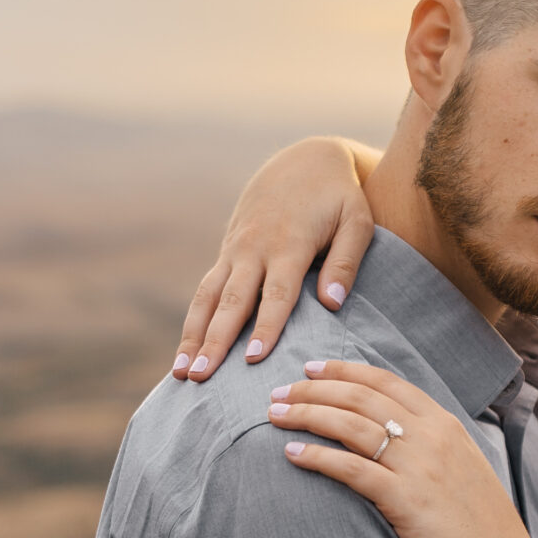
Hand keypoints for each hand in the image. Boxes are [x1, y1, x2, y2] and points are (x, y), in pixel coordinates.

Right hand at [173, 138, 376, 380]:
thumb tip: (333, 303)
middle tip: (199, 376)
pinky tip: (185, 351)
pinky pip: (206, 289)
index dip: (265, 326)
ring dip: (192, 335)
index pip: (276, 293)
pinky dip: (194, 320)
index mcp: (289, 243)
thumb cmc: (339, 197)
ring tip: (180, 373)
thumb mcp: (356, 221)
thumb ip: (346, 261)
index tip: (253, 358)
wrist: (303, 161)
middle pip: (232, 301)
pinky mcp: (227, 252)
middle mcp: (255, 248)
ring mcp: (236, 250)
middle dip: (214, 340)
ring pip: (208, 296)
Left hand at [269, 360, 529, 537]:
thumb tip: (395, 429)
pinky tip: (292, 454)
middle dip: (313, 389)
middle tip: (279, 391)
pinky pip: (350, 468)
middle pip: (360, 397)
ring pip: (349, 425)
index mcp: (444, 423)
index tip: (312, 368)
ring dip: (306, 415)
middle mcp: (430, 436)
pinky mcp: (403, 498)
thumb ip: (432, 441)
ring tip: (275, 415)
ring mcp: (417, 466)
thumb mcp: (462, 464)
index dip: (344, 370)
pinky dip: (317, 456)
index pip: (385, 382)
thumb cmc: (477, 521)